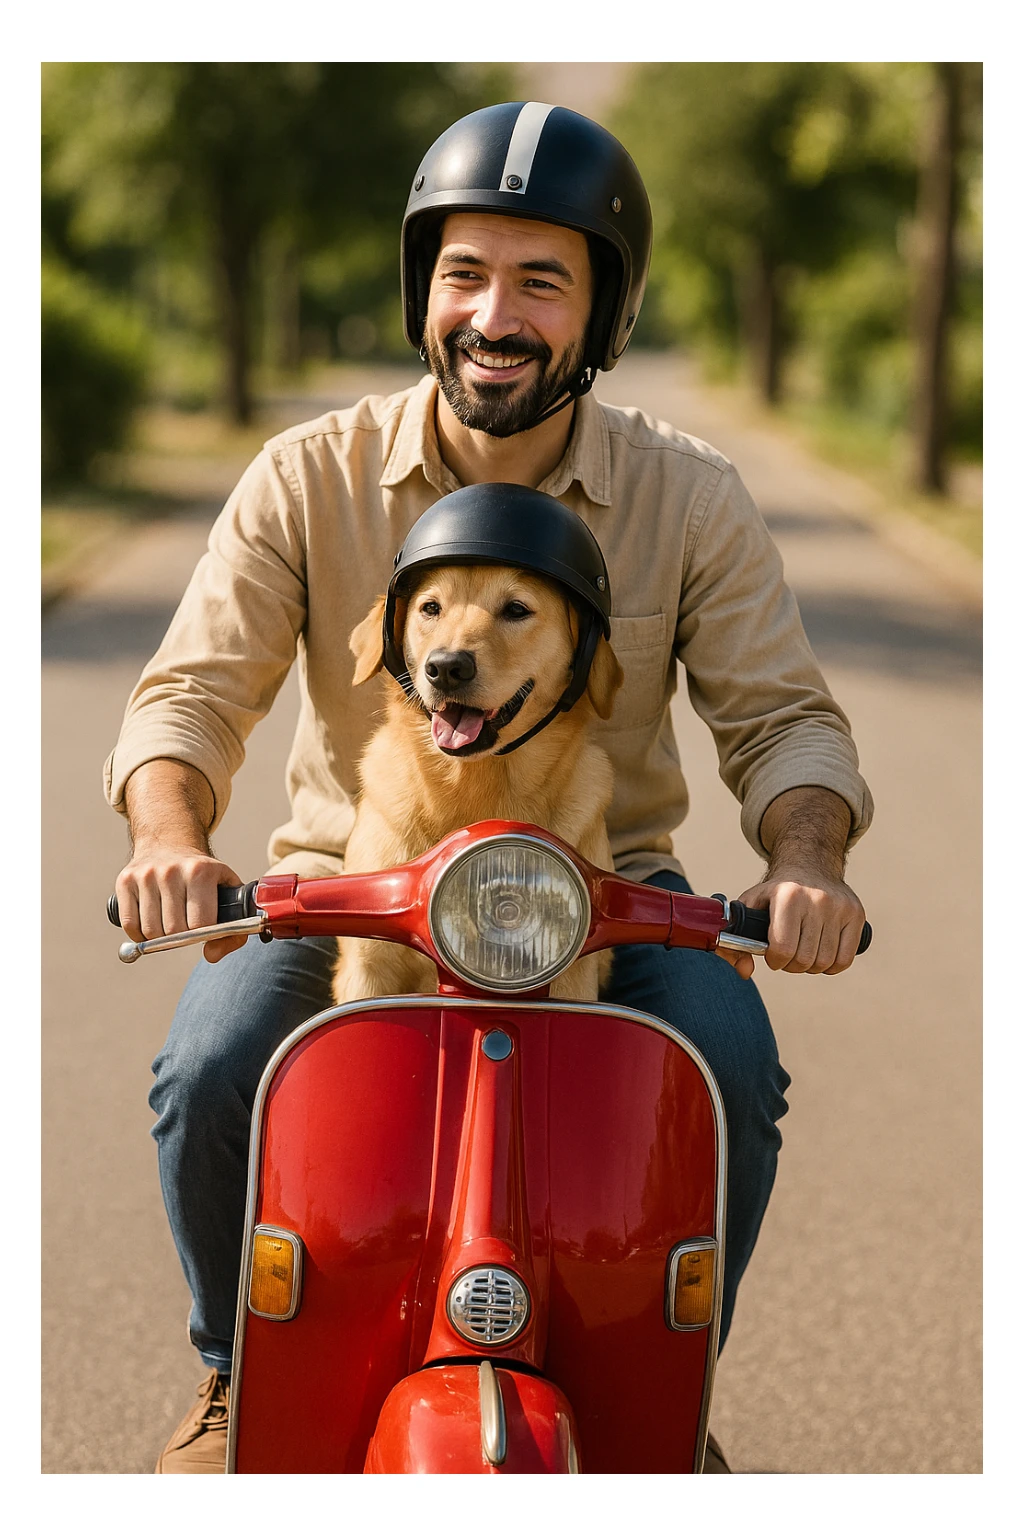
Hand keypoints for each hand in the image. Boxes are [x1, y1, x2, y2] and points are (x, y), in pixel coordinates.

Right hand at [115, 846, 246, 962]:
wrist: (169, 843)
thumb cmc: (202, 874)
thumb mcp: (226, 890)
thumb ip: (233, 929)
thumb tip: (211, 956)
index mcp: (200, 872)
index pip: (200, 924)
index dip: (203, 935)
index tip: (204, 932)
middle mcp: (171, 871)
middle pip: (174, 931)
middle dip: (182, 938)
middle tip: (186, 930)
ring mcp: (145, 875)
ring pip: (151, 931)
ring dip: (160, 938)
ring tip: (169, 927)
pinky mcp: (125, 880)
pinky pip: (130, 924)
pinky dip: (140, 935)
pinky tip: (151, 925)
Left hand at [717, 866, 865, 980]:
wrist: (811, 865)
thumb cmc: (776, 891)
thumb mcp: (751, 904)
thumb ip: (737, 939)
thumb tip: (745, 971)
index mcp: (787, 896)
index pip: (783, 948)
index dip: (775, 960)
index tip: (772, 955)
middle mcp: (816, 900)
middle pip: (804, 959)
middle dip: (791, 965)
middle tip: (787, 955)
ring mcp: (839, 907)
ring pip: (825, 962)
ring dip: (811, 966)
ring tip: (803, 952)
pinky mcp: (856, 914)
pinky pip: (845, 959)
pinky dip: (832, 966)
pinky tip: (822, 954)